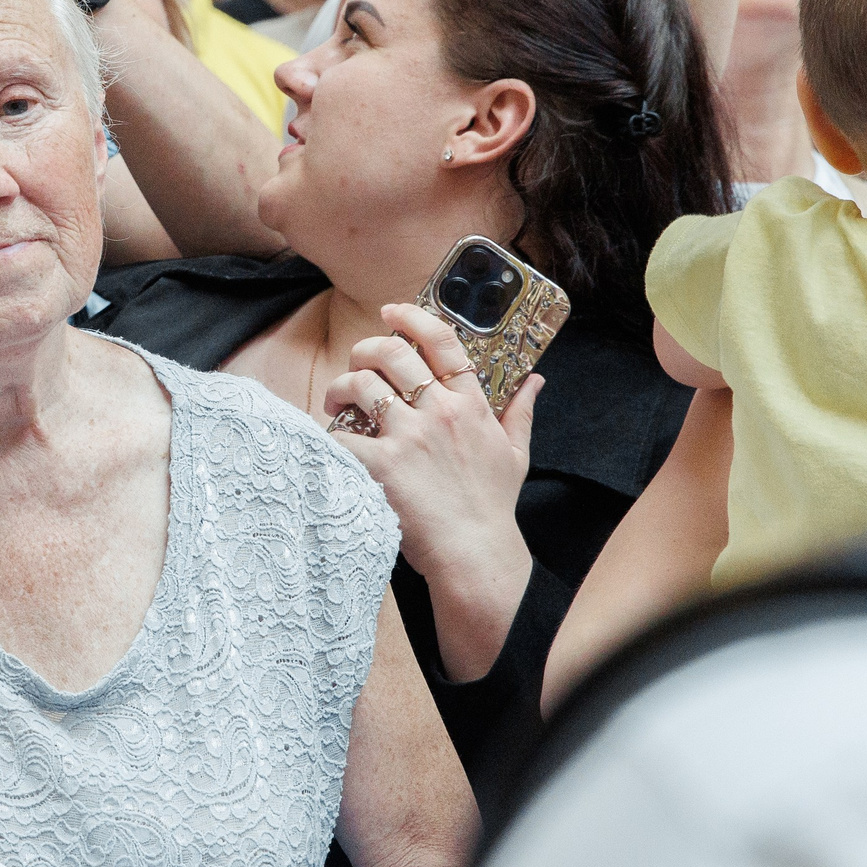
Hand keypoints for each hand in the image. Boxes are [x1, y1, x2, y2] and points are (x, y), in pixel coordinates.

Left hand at [322, 303, 538, 598]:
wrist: (474, 554)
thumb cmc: (493, 506)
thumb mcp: (516, 454)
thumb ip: (521, 411)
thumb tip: (536, 380)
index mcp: (470, 405)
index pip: (441, 342)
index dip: (411, 318)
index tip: (391, 312)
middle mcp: (438, 413)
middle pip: (391, 354)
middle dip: (366, 349)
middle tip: (357, 362)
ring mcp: (409, 437)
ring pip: (361, 385)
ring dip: (342, 387)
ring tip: (336, 401)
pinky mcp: (382, 465)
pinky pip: (342, 435)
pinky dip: (330, 434)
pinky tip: (330, 439)